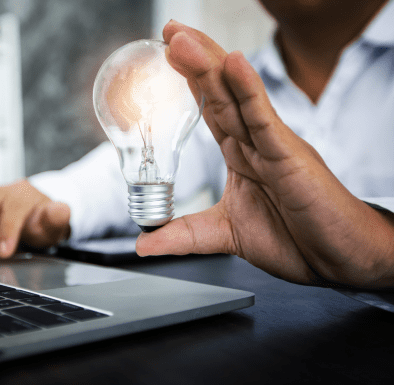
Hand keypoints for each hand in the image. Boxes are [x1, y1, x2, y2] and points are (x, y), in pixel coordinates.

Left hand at [136, 21, 393, 288]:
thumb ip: (184, 235)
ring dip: (209, 66)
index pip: (212, 109)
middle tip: (170, 30)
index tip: (166, 55)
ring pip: (237, 98)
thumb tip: (143, 244)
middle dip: (194, 60)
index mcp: (241, 156)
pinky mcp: (290, 157)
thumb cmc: (295, 239)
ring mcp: (273, 146)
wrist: (338, 257)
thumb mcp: (225, 235)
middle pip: (220, 93)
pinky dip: (249, 92)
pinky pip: (265, 120)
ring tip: (184, 40)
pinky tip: (234, 65)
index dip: (190, 81)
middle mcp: (255, 143)